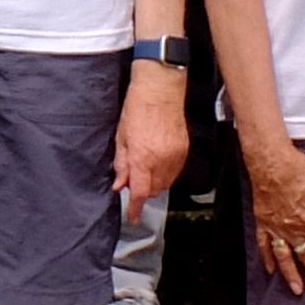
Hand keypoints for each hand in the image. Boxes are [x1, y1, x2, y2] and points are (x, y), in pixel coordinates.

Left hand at [115, 61, 188, 226]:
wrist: (161, 88)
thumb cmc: (138, 106)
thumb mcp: (121, 135)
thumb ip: (121, 163)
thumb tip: (120, 184)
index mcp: (142, 156)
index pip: (140, 192)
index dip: (136, 208)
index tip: (133, 216)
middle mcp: (161, 160)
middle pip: (154, 190)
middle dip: (143, 190)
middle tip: (132, 178)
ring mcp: (175, 155)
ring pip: (166, 183)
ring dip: (154, 183)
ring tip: (144, 166)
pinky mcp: (184, 150)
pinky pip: (175, 172)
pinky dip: (165, 173)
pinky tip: (157, 162)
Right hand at [245, 134, 304, 295]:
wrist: (270, 160)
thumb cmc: (295, 170)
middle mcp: (292, 228)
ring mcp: (275, 227)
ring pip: (284, 256)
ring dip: (291, 275)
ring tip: (297, 289)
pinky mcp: (262, 221)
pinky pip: (264, 244)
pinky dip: (267, 258)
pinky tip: (270, 269)